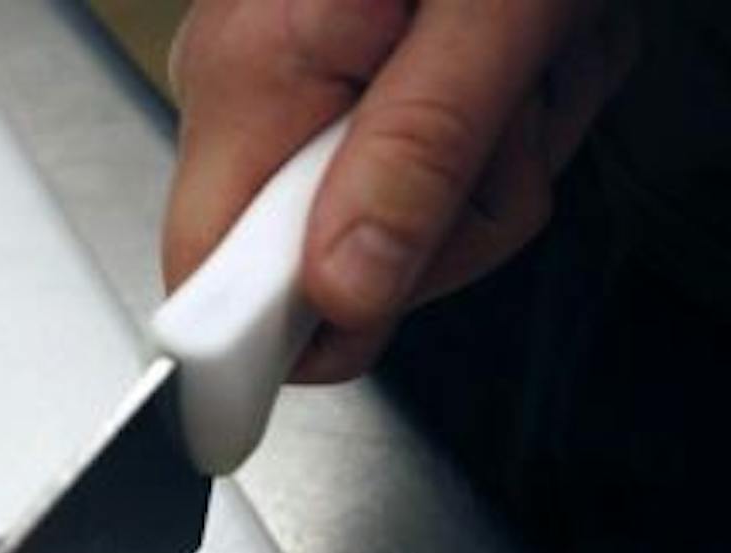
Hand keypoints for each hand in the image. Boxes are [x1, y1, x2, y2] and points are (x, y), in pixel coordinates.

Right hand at [163, 0, 637, 379]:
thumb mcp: (503, 16)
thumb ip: (420, 160)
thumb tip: (343, 297)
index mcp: (256, 66)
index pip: (202, 280)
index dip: (275, 342)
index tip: (344, 342)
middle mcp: (250, 80)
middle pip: (321, 271)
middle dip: (451, 224)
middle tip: (512, 126)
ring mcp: (296, 83)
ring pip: (388, 231)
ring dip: (497, 170)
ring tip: (528, 65)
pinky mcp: (347, 84)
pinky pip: (418, 177)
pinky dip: (499, 133)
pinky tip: (519, 60)